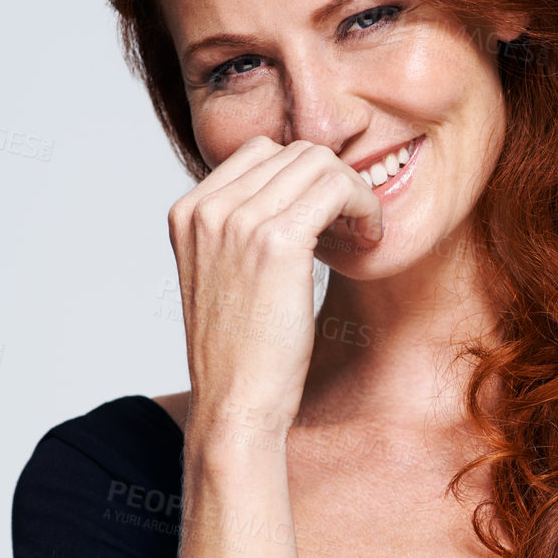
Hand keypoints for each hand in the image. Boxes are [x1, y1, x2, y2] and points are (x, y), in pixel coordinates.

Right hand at [167, 135, 382, 442]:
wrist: (236, 406)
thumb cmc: (241, 355)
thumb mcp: (225, 278)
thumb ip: (242, 231)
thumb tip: (296, 193)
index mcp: (188, 212)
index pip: (260, 152)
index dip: (305, 178)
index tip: (328, 218)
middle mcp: (205, 207)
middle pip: (293, 151)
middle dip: (334, 183)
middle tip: (354, 227)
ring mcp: (236, 220)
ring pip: (319, 162)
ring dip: (355, 193)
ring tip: (362, 235)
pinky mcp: (275, 241)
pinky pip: (337, 186)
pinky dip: (364, 206)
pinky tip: (369, 240)